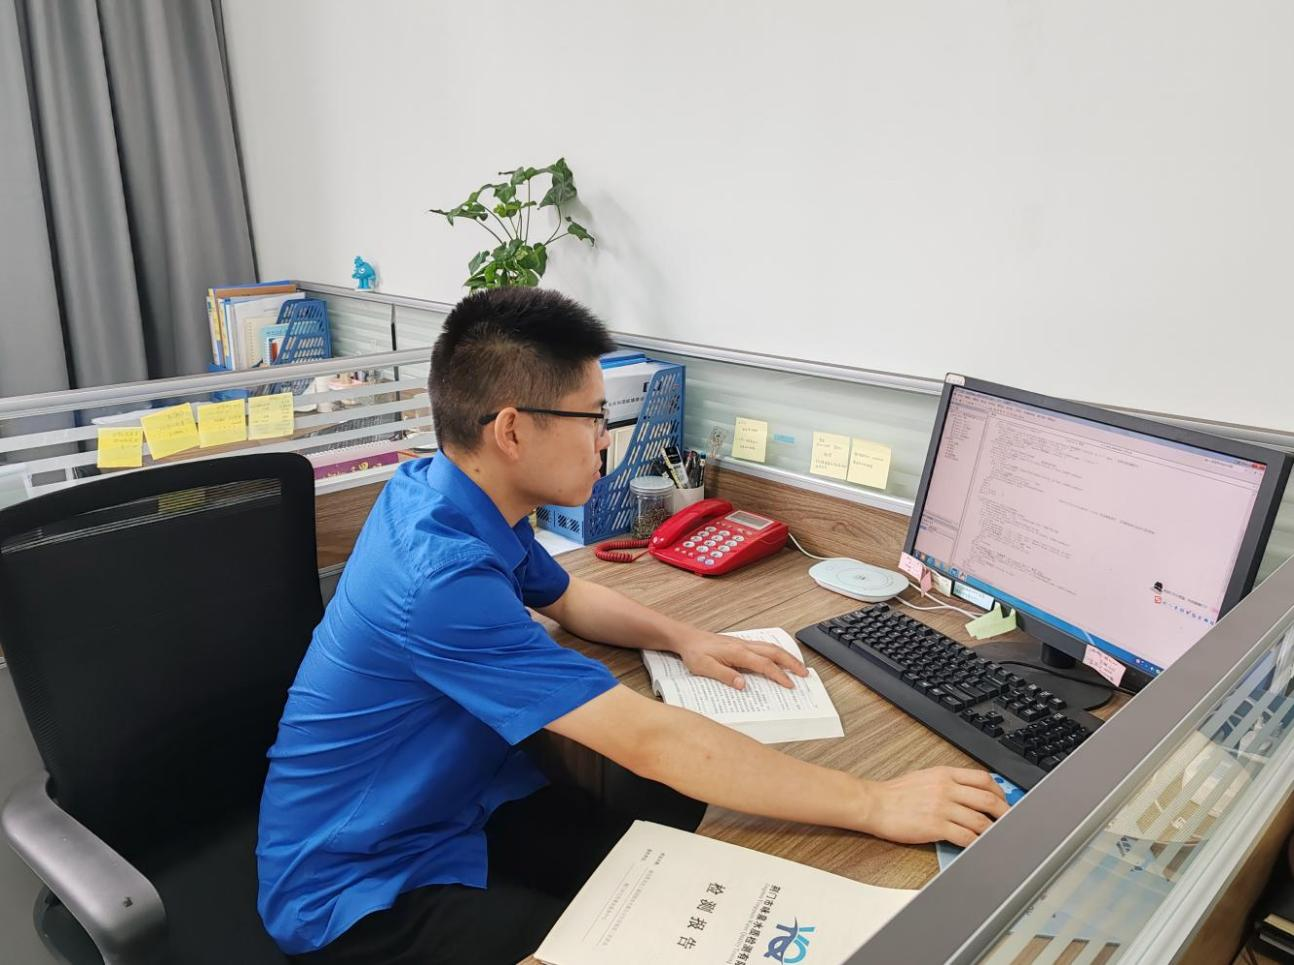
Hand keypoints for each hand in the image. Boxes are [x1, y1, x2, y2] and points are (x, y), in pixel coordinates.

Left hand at [675, 631, 808, 689]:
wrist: (687, 638)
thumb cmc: (695, 653)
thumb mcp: (705, 668)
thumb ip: (724, 675)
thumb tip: (743, 684)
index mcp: (738, 652)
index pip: (764, 664)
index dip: (778, 675)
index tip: (790, 685)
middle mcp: (744, 645)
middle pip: (774, 652)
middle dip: (791, 662)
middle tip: (804, 673)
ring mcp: (743, 643)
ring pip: (771, 647)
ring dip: (786, 656)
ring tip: (798, 666)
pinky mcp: (741, 643)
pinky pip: (764, 646)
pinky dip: (776, 652)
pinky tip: (779, 657)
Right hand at [858, 767, 1008, 846]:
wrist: (875, 804)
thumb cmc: (896, 793)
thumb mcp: (926, 777)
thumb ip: (949, 782)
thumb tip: (971, 792)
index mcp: (945, 774)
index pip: (983, 779)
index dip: (1000, 792)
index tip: (1004, 801)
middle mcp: (946, 788)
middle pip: (987, 799)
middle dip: (1005, 813)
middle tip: (1011, 822)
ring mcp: (942, 808)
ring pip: (980, 820)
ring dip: (993, 831)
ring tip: (998, 837)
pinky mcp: (935, 827)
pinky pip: (965, 836)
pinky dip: (977, 842)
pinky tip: (979, 846)